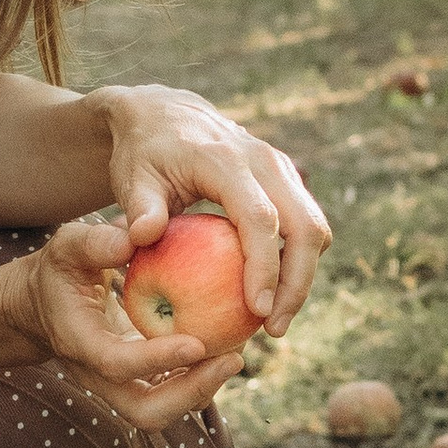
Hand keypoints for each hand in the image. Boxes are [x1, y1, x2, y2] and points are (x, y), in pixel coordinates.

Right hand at [3, 211, 249, 429]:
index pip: (117, 363)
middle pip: (146, 411)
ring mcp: (121, 385)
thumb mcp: (67, 246)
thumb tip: (138, 234)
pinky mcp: (140, 382)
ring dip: (205, 387)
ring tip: (238, 349)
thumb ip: (96, 242)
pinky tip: (230, 343)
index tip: (198, 342)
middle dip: (192, 393)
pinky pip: (175, 391)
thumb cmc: (61, 270)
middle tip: (234, 359)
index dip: (157, 359)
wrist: (46, 306)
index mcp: (79, 343)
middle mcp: (100, 376)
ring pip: (166, 409)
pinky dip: (204, 376)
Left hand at [92, 83, 329, 334]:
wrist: (168, 117)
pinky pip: (307, 226)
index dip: (263, 266)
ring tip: (275, 322)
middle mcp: (265, 161)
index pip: (259, 218)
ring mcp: (281, 169)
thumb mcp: (132, 176)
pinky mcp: (287, 181)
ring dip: (303, 278)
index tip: (255, 310)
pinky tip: (273, 296)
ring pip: (315, 227)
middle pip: (304, 226)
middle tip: (274, 329)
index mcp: (227, 160)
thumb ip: (139, 206)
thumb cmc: (145, 154)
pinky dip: (298, 263)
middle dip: (297, 283)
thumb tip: (141, 238)